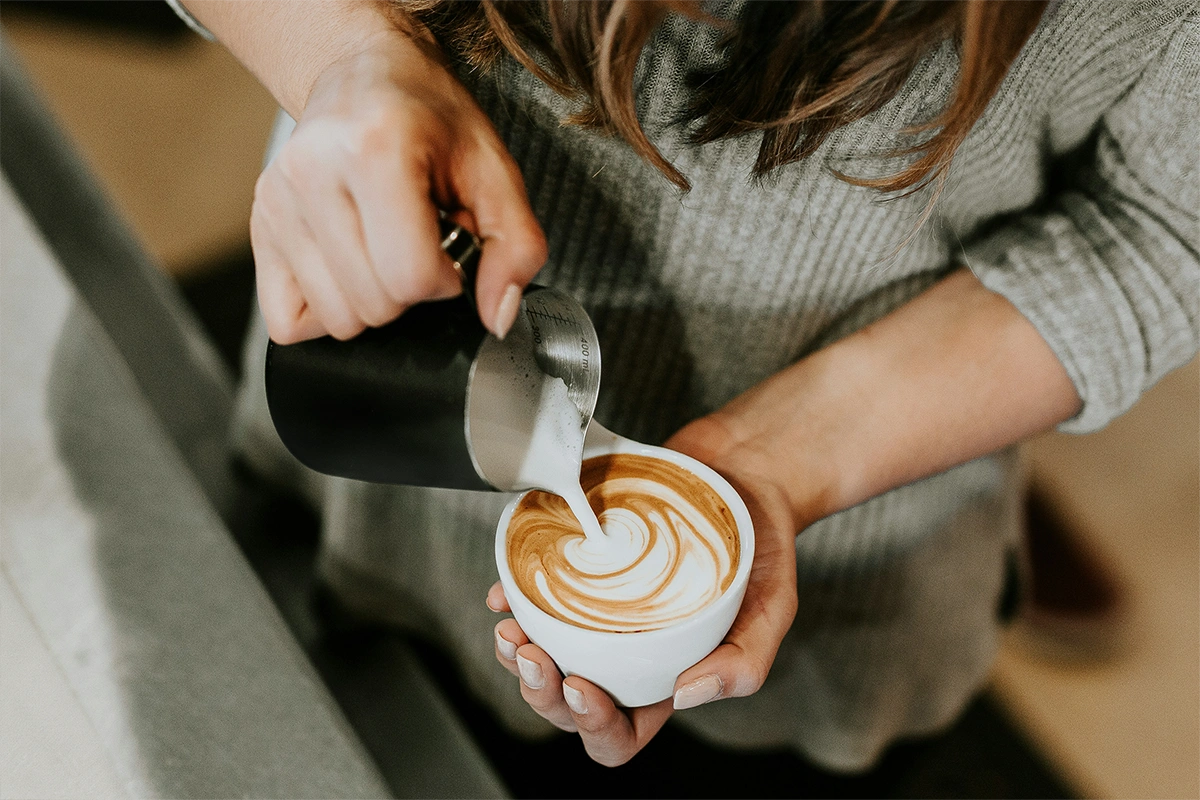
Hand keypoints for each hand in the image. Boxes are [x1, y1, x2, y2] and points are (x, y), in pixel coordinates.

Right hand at [251, 26, 546, 342]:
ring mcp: (277, 201)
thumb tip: (498, 315)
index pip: (411, 276)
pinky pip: (288, 322)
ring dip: (372, 300)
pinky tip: (349, 269)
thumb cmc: (430, 119)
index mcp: (376, 149)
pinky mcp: (260, 225)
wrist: (365, 74)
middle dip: (410, 290)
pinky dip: (326, 310)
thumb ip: (516, 246)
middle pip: (373, 305)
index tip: (448, 247)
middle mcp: (313, 172)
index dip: (445, 279)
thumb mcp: (494, 170)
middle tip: (416, 242)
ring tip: (383, 248)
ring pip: (336, 320)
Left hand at [487, 414, 806, 766]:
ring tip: (510, 631)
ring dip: (517, 656)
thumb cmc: (761, 545)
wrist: (744, 472)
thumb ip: (744, 661)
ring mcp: (599, 613)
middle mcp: (626, 652)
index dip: (593, 725)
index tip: (581, 686)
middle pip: (568, 702)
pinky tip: (504, 593)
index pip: (622, 732)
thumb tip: (685, 696)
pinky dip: (511, 600)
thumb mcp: (774, 606)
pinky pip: (534, 597)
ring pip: (543, 655)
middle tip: (533, 655)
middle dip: (540, 691)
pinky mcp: (582, 571)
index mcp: (666, 677)